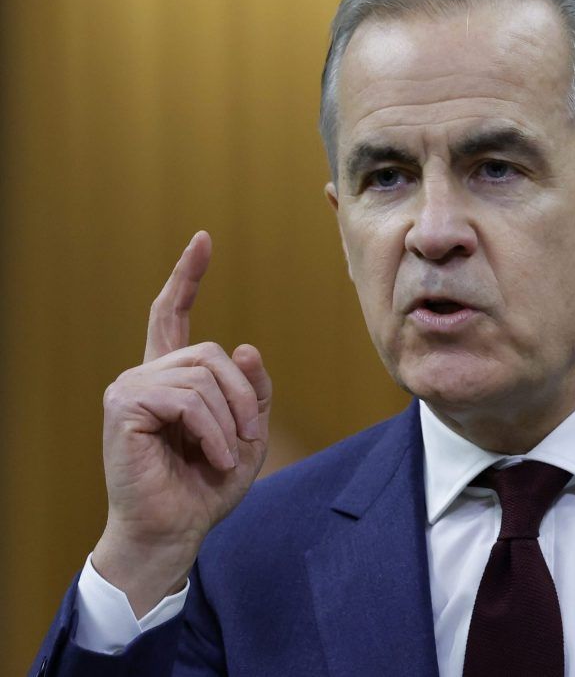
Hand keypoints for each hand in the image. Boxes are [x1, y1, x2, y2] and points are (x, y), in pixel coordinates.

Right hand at [92, 231, 270, 616]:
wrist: (174, 532)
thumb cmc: (205, 487)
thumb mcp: (246, 434)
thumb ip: (250, 391)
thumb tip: (245, 346)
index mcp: (170, 378)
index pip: (171, 315)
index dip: (187, 277)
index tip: (203, 240)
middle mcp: (145, 375)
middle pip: (209, 352)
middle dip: (242, 394)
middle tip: (249, 437)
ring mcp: (130, 388)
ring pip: (203, 375)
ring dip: (229, 420)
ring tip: (227, 454)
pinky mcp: (125, 408)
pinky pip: (188, 399)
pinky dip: (212, 431)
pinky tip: (214, 457)